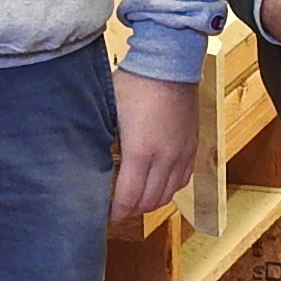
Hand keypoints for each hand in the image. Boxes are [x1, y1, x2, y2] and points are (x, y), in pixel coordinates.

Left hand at [110, 70, 198, 223]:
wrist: (170, 64)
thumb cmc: (135, 84)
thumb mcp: (109, 112)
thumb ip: (102, 141)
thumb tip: (87, 163)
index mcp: (141, 151)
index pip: (128, 197)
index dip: (114, 211)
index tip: (102, 216)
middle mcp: (165, 159)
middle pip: (148, 202)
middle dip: (129, 210)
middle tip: (113, 209)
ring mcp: (182, 154)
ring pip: (166, 196)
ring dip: (148, 203)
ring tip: (132, 200)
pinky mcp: (192, 148)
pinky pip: (181, 182)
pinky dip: (166, 191)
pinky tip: (154, 185)